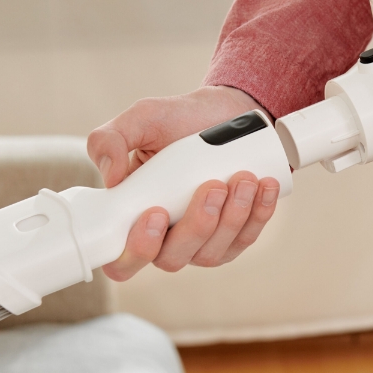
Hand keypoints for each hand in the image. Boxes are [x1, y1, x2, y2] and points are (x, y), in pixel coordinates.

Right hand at [86, 86, 281, 281]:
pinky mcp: (234, 237)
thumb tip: (111, 178)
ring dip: (232, 218)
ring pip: (212, 252)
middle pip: (172, 259)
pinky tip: (264, 187)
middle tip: (213, 186)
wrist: (225, 111)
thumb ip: (108, 139)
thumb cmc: (177, 120)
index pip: (122, 261)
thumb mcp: (141, 118)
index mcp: (132, 217)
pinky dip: (258, 215)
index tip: (157, 214)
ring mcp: (201, 241)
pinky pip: (245, 238)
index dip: (136, 251)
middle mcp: (165, 238)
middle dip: (197, 226)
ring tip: (244, 177)